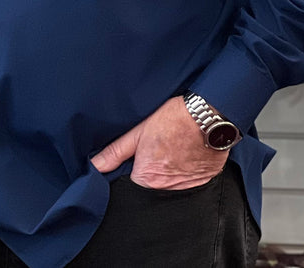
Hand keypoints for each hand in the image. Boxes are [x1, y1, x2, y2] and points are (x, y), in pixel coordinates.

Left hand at [89, 96, 227, 189]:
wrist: (208, 115)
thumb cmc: (172, 120)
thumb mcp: (138, 132)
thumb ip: (115, 153)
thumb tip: (95, 166)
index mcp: (149, 178)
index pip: (133, 185)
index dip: (134, 171)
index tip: (139, 158)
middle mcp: (168, 188)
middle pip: (153, 186)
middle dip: (152, 172)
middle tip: (158, 151)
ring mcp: (189, 185)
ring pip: (172, 184)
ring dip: (170, 172)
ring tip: (172, 150)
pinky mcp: (205, 179)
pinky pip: (191, 180)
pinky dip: (187, 170)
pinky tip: (186, 153)